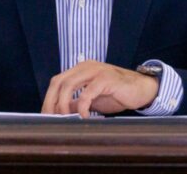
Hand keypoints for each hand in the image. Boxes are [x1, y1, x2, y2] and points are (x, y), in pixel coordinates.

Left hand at [41, 60, 158, 118]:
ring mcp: (96, 71)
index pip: (57, 81)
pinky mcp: (106, 79)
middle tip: (51, 119)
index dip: (49, 98)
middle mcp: (85, 67)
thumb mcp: (91, 100)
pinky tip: (84, 117)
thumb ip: (75, 103)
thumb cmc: (116, 94)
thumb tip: (58, 114)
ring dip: (63, 104)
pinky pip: (87, 92)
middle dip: (52, 101)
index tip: (46, 116)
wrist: (141, 89)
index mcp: (80, 70)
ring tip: (65, 119)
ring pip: (69, 84)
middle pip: (59, 82)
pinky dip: (82, 106)